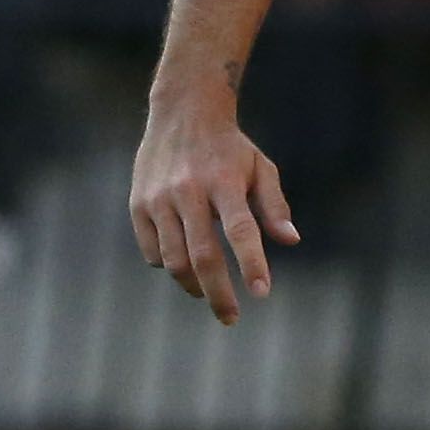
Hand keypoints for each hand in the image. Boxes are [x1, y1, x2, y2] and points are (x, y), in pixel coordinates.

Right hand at [129, 92, 297, 321]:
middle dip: (218, 295)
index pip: (240, 231)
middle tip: (231, 318)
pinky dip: (169, 266)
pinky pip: (152, 252)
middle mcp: (189, 191)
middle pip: (203, 256)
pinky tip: (184, 264)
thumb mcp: (260, 167)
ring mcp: (159, 199)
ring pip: (174, 260)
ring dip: (193, 285)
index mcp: (224, 182)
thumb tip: (290, 241)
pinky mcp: (138, 205)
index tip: (262, 292)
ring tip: (208, 293)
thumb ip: (274, 205)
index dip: (252, 264)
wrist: (182, 111)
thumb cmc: (229, 147)